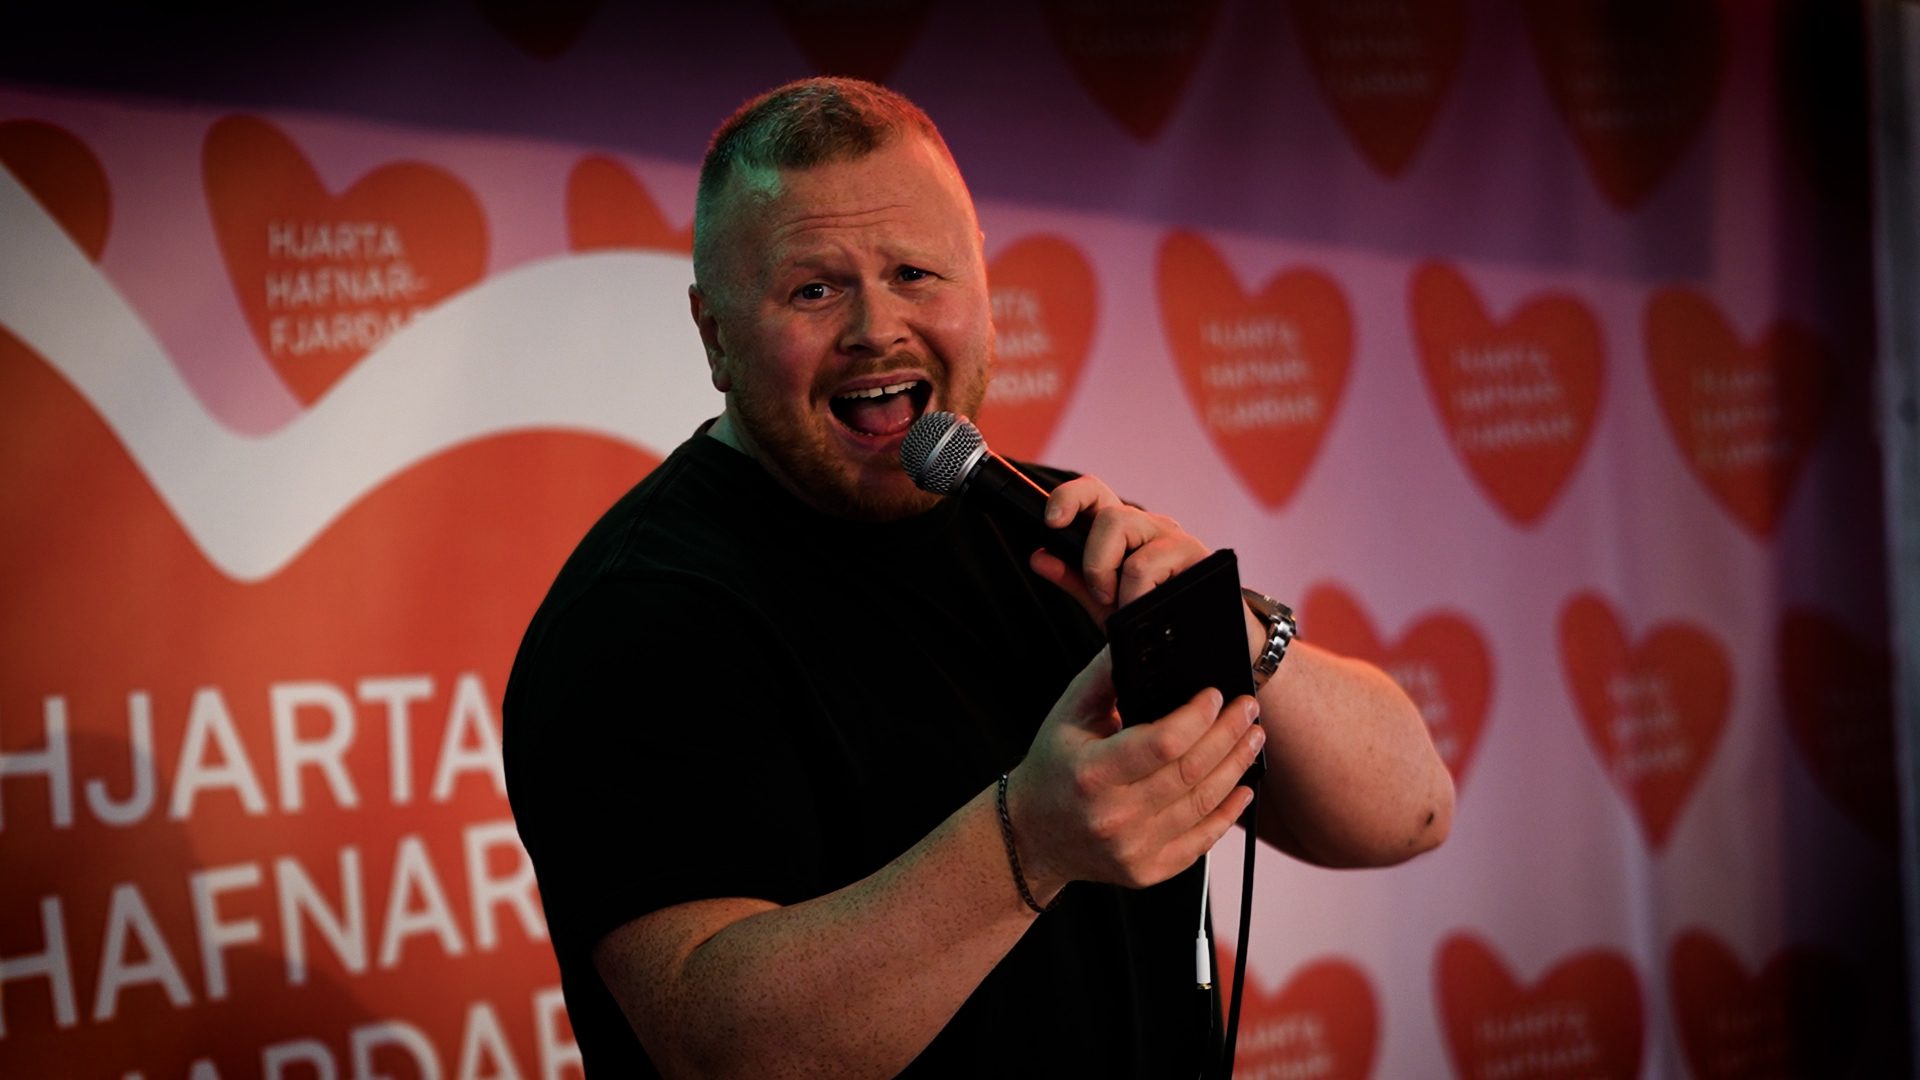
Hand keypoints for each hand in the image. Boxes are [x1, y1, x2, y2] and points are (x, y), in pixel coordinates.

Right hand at [1004, 647, 1264, 893]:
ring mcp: (1133, 849)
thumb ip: (1105, 675)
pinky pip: (1201, 842)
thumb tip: (1141, 640)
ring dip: (1236, 766)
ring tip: (1253, 737)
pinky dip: (1228, 812)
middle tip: (1248, 709)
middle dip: (1229, 734)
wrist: (1033, 836)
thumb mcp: (1067, 714)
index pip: (1161, 744)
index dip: (1197, 717)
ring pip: (1203, 804)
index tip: (1215, 694)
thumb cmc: (1053, 767)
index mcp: (1091, 774)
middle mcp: (1113, 816)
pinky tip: (1244, 786)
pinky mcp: (1148, 871)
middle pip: (1191, 772)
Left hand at [1028, 475, 1210, 624]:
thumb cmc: (1151, 614)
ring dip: (1117, 582)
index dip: (1069, 497)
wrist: (1202, 641)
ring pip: (1130, 540)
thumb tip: (1038, 557)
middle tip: (1102, 594)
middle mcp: (1150, 526)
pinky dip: (1136, 595)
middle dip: (1095, 561)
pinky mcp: (1197, 555)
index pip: (1094, 494)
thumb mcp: (1104, 601)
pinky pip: (1150, 566)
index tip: (1052, 522)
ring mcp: (1175, 538)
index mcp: (1124, 529)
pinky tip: (1147, 609)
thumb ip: (1072, 579)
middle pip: (1112, 516)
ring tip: (1126, 608)